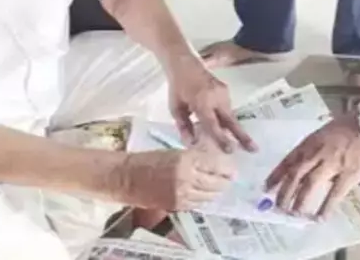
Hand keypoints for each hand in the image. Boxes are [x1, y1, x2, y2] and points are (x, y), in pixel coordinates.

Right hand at [119, 148, 234, 210]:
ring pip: (207, 195)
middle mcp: (186, 177)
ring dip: (216, 193)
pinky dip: (202, 200)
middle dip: (224, 182)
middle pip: (214, 183)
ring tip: (220, 189)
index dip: (226, 169)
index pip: (215, 165)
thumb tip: (212, 162)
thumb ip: (193, 158)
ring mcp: (181, 194)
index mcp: (186, 159)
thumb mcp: (173, 153)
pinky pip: (195, 204)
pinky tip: (205, 196)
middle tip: (230, 180)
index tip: (232, 170)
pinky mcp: (175, 205)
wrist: (127, 177)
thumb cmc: (148, 160)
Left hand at [167, 60, 256, 152]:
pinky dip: (227, 118)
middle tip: (255, 149)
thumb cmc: (178, 88)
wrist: (185, 64)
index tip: (230, 150)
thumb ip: (184, 126)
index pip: (212, 124)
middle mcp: (216, 97)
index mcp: (201, 102)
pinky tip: (226, 126)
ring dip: (234, 129)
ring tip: (245, 143)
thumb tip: (192, 143)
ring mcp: (223, 92)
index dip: (221, 138)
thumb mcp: (175, 108)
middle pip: (231, 120)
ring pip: (230, 115)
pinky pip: (228, 108)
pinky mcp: (226, 90)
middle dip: (242, 136)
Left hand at [267, 116, 359, 218]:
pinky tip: (320, 218)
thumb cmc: (350, 125)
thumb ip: (315, 149)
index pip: (288, 160)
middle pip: (294, 175)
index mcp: (310, 142)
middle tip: (278, 207)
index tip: (266, 188)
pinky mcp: (349, 173)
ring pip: (309, 185)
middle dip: (284, 192)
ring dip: (299, 201)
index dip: (276, 176)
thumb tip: (309, 168)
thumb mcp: (325, 132)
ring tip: (294, 214)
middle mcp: (316, 153)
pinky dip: (326, 207)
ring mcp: (332, 163)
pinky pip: (334, 194)